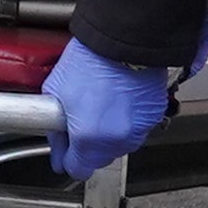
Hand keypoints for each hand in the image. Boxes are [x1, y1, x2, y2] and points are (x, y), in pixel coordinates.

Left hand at [41, 37, 177, 180]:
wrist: (123, 39)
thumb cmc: (89, 59)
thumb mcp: (56, 92)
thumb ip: (55, 128)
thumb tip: (58, 148)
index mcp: (88, 137)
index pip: (78, 169)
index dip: (68, 159)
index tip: (65, 153)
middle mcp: (116, 139)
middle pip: (100, 158)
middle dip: (89, 144)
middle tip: (81, 120)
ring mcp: (138, 129)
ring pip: (120, 144)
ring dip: (110, 133)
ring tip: (102, 105)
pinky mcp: (153, 117)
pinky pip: (137, 128)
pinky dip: (128, 119)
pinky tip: (119, 100)